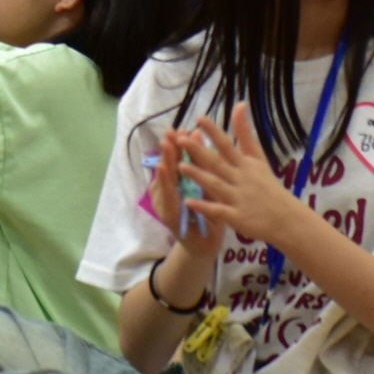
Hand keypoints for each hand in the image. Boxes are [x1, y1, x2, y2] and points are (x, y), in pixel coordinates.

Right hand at [150, 129, 226, 266]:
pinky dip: (165, 188)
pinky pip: (168, 201)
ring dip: (164, 166)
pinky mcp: (169, 217)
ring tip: (165, 149)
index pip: (179, 160)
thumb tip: (198, 134)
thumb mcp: (208, 185)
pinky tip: (164, 175)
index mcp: (182, 182)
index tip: (181, 128)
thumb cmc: (208, 213)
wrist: (207, 244)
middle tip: (169, 134)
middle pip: (169, 167)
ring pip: (165, 182)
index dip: (179, 144)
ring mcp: (167, 204)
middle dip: (168, 151)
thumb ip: (203, 164)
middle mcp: (171, 190)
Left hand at [177, 103, 309, 248]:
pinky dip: (204, 206)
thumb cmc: (268, 187)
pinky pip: (218, 211)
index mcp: (246, 164)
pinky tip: (188, 201)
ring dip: (199, 176)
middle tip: (181, 139)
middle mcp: (241, 178)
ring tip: (180, 166)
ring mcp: (238, 198)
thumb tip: (239, 103)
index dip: (213, 132)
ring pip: (216, 185)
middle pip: (218, 163)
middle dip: (199, 151)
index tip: (199, 117)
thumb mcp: (259, 158)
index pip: (228, 145)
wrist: (287, 218)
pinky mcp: (237, 218)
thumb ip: (246, 134)